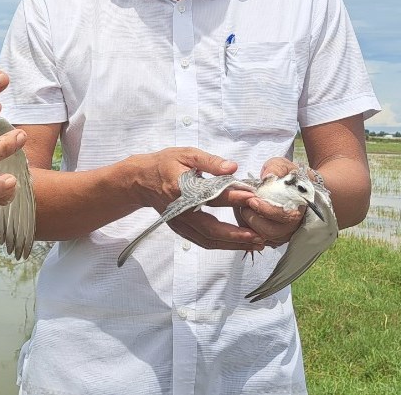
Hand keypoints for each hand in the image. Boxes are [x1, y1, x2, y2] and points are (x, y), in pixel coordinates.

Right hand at [131, 147, 260, 251]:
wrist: (141, 180)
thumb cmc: (166, 164)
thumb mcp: (187, 154)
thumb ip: (210, 161)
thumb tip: (233, 167)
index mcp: (181, 188)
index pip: (211, 195)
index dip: (233, 197)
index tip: (252, 197)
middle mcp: (180, 210)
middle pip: (210, 228)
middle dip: (236, 234)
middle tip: (259, 235)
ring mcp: (179, 222)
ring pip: (207, 240)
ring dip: (232, 244)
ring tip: (255, 244)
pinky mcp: (180, 229)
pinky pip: (202, 241)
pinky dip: (221, 245)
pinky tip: (238, 244)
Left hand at [234, 157, 304, 246]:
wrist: (296, 189)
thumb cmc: (290, 178)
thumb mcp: (285, 167)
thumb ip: (277, 169)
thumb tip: (266, 176)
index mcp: (299, 210)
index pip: (284, 217)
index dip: (266, 210)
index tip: (252, 200)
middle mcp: (292, 227)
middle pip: (269, 232)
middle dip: (252, 218)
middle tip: (244, 204)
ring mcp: (282, 235)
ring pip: (260, 237)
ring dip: (247, 223)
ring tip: (242, 207)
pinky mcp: (272, 239)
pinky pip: (256, 239)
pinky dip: (246, 228)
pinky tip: (244, 213)